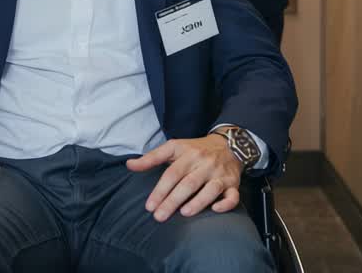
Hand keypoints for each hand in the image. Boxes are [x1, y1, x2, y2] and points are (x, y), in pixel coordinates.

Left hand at [126, 135, 242, 221]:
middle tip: (159, 217)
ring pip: (211, 189)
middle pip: (188, 183)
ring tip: (184, 214)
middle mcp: (204, 163)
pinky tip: (215, 210)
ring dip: (198, 202)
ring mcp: (219, 173)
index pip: (172, 173)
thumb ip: (152, 158)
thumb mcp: (174, 148)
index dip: (160, 190)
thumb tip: (129, 164)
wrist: (229, 144)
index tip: (149, 206)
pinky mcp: (233, 183)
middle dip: (173, 201)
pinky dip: (226, 204)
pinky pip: (233, 195)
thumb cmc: (195, 150)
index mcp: (188, 154)